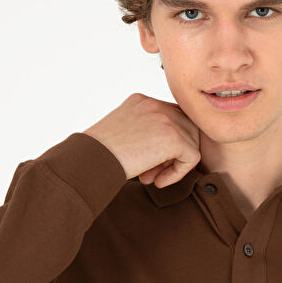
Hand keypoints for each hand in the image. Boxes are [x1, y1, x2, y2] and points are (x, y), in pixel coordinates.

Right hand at [82, 92, 200, 187]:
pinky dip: (178, 174)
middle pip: (187, 128)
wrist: (89, 162)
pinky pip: (191, 158)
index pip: (173, 118)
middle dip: (175, 153)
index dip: (167, 143)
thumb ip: (146, 131)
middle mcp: (155, 104)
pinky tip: (158, 181)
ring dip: (175, 164)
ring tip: (152, 177)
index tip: (149, 162)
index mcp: (142, 101)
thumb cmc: (98, 155)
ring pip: (192, 142)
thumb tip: (171, 149)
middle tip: (153, 172)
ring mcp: (164, 118)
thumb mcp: (123, 133)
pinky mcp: (172, 137)